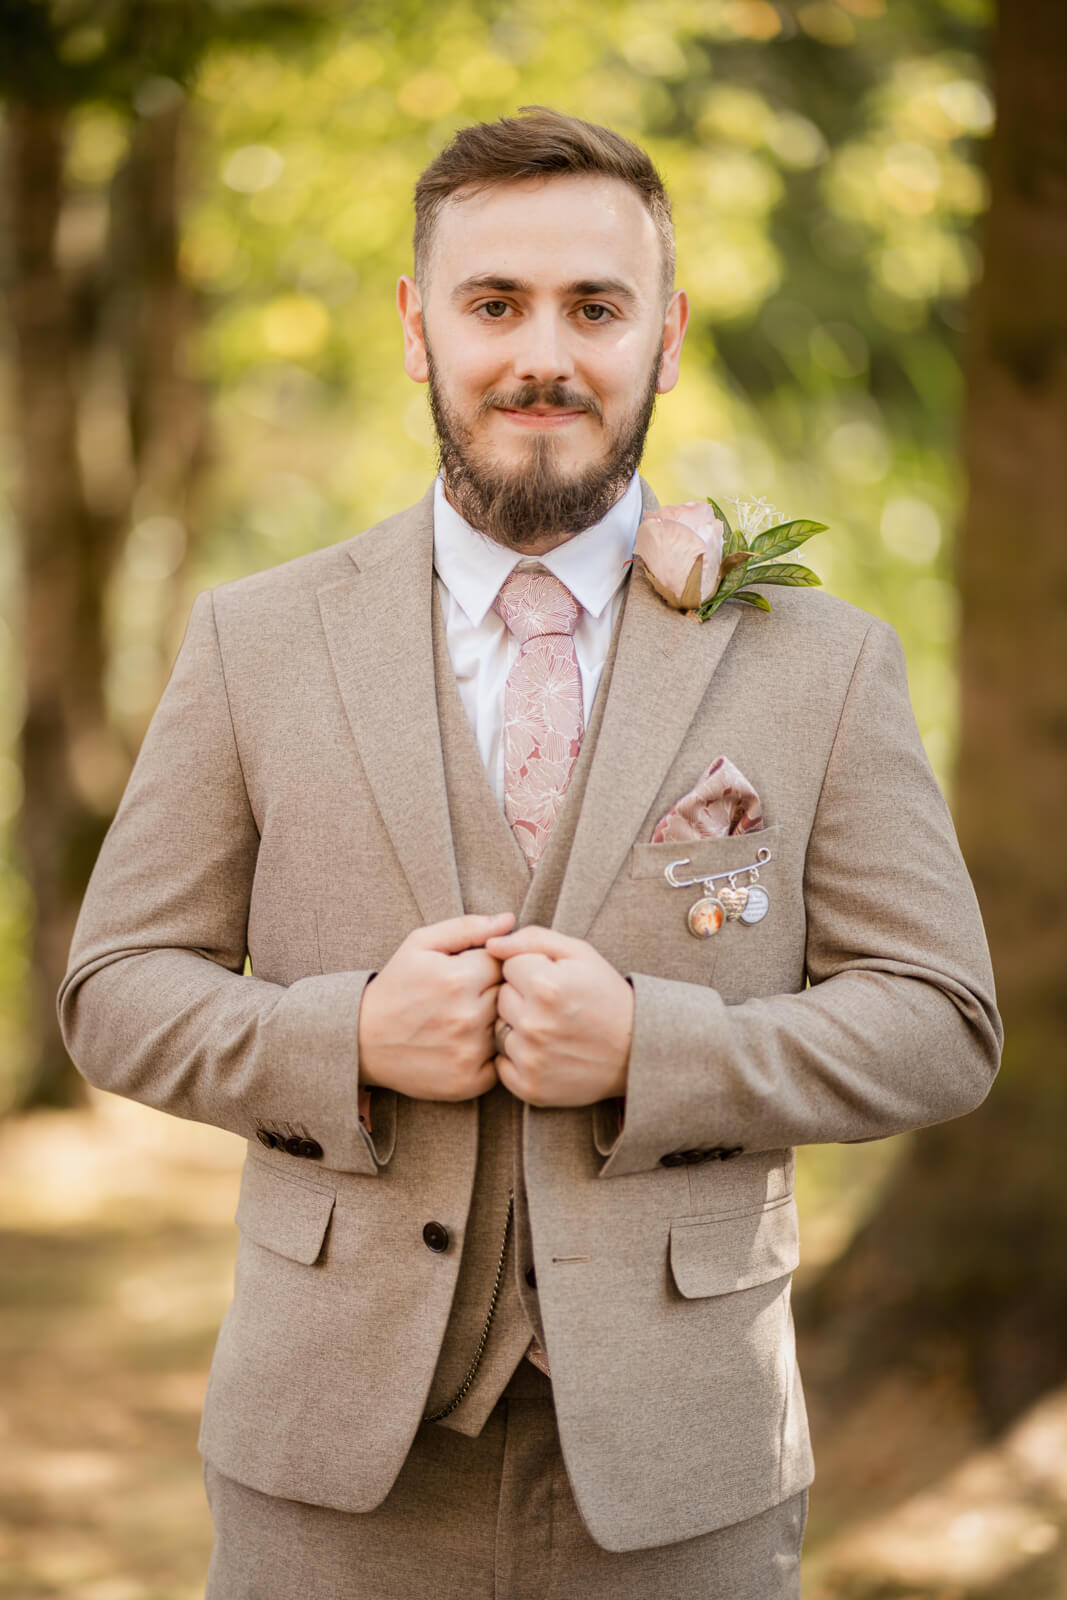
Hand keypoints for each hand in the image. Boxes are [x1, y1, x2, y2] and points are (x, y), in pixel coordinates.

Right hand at [358, 912, 514, 1100]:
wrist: (361, 1041)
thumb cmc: (396, 987)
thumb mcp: (420, 944)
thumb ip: (467, 927)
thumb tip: (509, 920)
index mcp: (459, 978)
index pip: (506, 962)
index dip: (490, 965)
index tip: (471, 972)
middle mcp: (469, 1016)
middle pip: (511, 995)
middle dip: (495, 992)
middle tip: (468, 997)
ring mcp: (470, 1052)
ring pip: (508, 1027)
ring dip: (494, 1022)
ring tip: (464, 1020)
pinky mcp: (470, 1081)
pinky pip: (502, 1061)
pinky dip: (490, 1053)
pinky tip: (465, 1045)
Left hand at [484, 926, 633, 1107]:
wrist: (636, 1050)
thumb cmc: (606, 995)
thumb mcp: (579, 954)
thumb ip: (532, 939)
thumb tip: (490, 944)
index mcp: (545, 985)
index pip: (507, 966)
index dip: (530, 970)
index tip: (554, 981)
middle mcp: (534, 1024)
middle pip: (499, 998)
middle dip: (521, 998)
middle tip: (553, 1006)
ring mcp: (531, 1059)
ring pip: (498, 1031)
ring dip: (518, 1028)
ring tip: (551, 1029)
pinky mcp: (531, 1087)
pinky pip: (501, 1064)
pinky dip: (518, 1058)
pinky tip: (545, 1052)